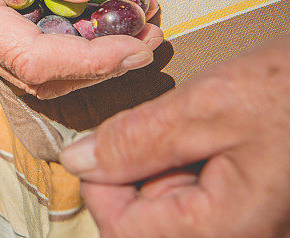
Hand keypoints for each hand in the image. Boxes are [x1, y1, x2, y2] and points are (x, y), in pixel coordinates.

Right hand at [0, 0, 161, 97]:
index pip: (32, 58)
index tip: (140, 45)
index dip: (90, 60)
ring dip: (93, 47)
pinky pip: (38, 35)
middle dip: (100, 61)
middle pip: (41, 73)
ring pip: (43, 63)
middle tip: (153, 35)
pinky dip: (73, 22)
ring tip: (136, 16)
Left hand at [60, 35, 289, 236]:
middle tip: (166, 125)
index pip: (125, 231)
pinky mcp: (248, 204)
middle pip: (146, 222)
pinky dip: (186, 160)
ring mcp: (245, 221)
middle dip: (137, 171)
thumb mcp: (208, 105)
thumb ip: (137, 138)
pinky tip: (209, 134)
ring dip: (163, 163)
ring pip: (169, 205)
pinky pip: (196, 193)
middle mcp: (238, 234)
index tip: (99, 145)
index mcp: (227, 228)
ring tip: (197, 124)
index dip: (100, 185)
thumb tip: (80, 161)